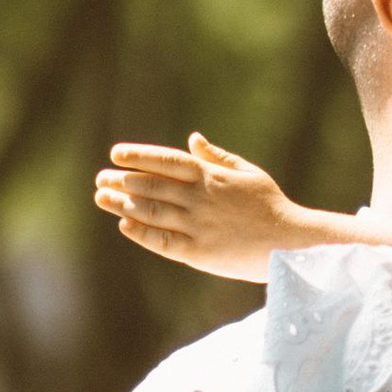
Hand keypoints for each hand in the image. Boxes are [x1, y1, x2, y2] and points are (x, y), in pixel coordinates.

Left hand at [93, 133, 302, 281]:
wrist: (290, 243)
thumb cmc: (270, 205)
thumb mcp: (247, 173)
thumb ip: (217, 157)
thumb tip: (193, 139)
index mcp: (211, 176)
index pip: (166, 161)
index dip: (139, 156)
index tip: (116, 154)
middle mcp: (200, 198)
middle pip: (151, 185)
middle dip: (122, 180)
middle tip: (101, 179)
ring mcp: (197, 225)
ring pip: (151, 211)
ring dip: (123, 203)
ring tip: (103, 198)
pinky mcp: (198, 252)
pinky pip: (162, 241)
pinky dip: (142, 232)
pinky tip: (125, 225)